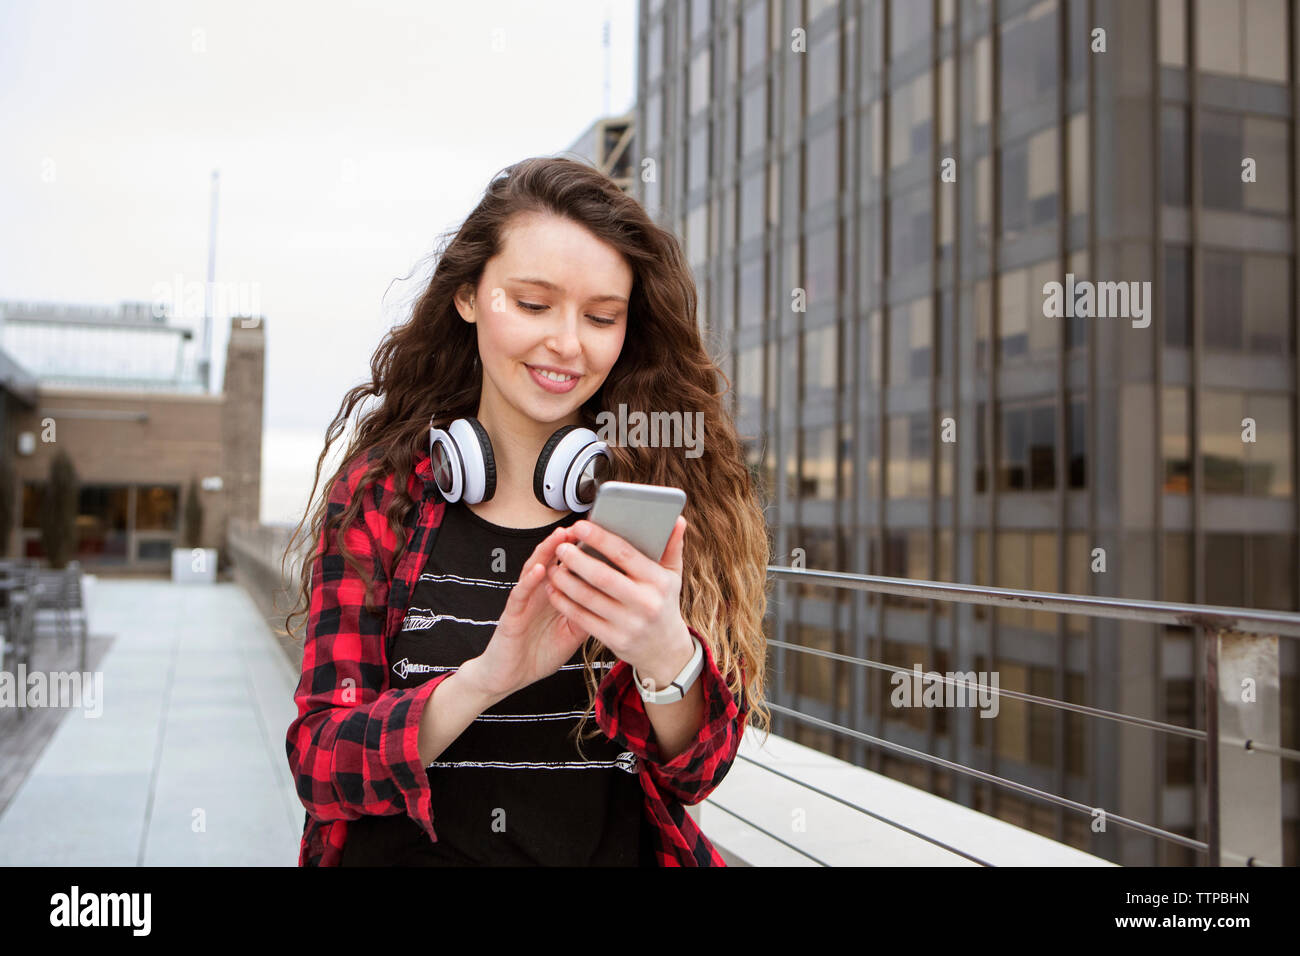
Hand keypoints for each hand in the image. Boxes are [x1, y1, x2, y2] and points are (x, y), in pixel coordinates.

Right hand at [465, 527, 593, 701]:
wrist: (509, 677)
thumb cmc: (539, 654)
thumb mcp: (572, 635)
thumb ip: (588, 614)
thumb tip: (615, 600)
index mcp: (555, 596)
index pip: (570, 567)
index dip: (584, 552)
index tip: (602, 537)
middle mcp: (539, 593)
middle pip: (554, 562)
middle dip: (567, 543)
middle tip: (583, 526)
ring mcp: (525, 602)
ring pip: (534, 569)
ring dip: (546, 552)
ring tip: (560, 537)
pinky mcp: (511, 615)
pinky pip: (520, 594)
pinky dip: (529, 581)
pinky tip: (539, 569)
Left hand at [546, 515, 695, 687]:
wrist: (664, 649)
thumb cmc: (664, 603)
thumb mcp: (673, 576)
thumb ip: (672, 547)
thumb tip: (678, 520)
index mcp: (658, 581)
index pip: (625, 554)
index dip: (600, 538)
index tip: (580, 526)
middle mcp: (645, 603)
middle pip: (602, 576)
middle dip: (577, 560)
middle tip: (561, 547)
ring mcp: (629, 624)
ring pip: (588, 598)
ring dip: (566, 581)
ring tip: (553, 567)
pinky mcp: (614, 640)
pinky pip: (582, 618)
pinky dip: (565, 603)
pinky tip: (554, 590)